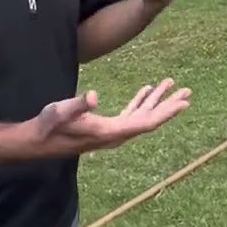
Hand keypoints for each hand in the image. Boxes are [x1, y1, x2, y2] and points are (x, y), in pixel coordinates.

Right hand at [26, 78, 191, 156]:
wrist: (38, 141)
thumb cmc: (49, 125)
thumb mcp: (61, 112)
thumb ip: (78, 105)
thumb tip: (92, 96)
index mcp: (110, 132)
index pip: (145, 123)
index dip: (166, 112)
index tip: (183, 103)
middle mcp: (116, 134)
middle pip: (149, 119)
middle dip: (169, 105)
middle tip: (188, 92)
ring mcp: (112, 131)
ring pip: (141, 115)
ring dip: (157, 101)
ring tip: (172, 85)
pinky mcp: (106, 126)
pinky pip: (130, 114)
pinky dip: (140, 101)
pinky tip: (146, 91)